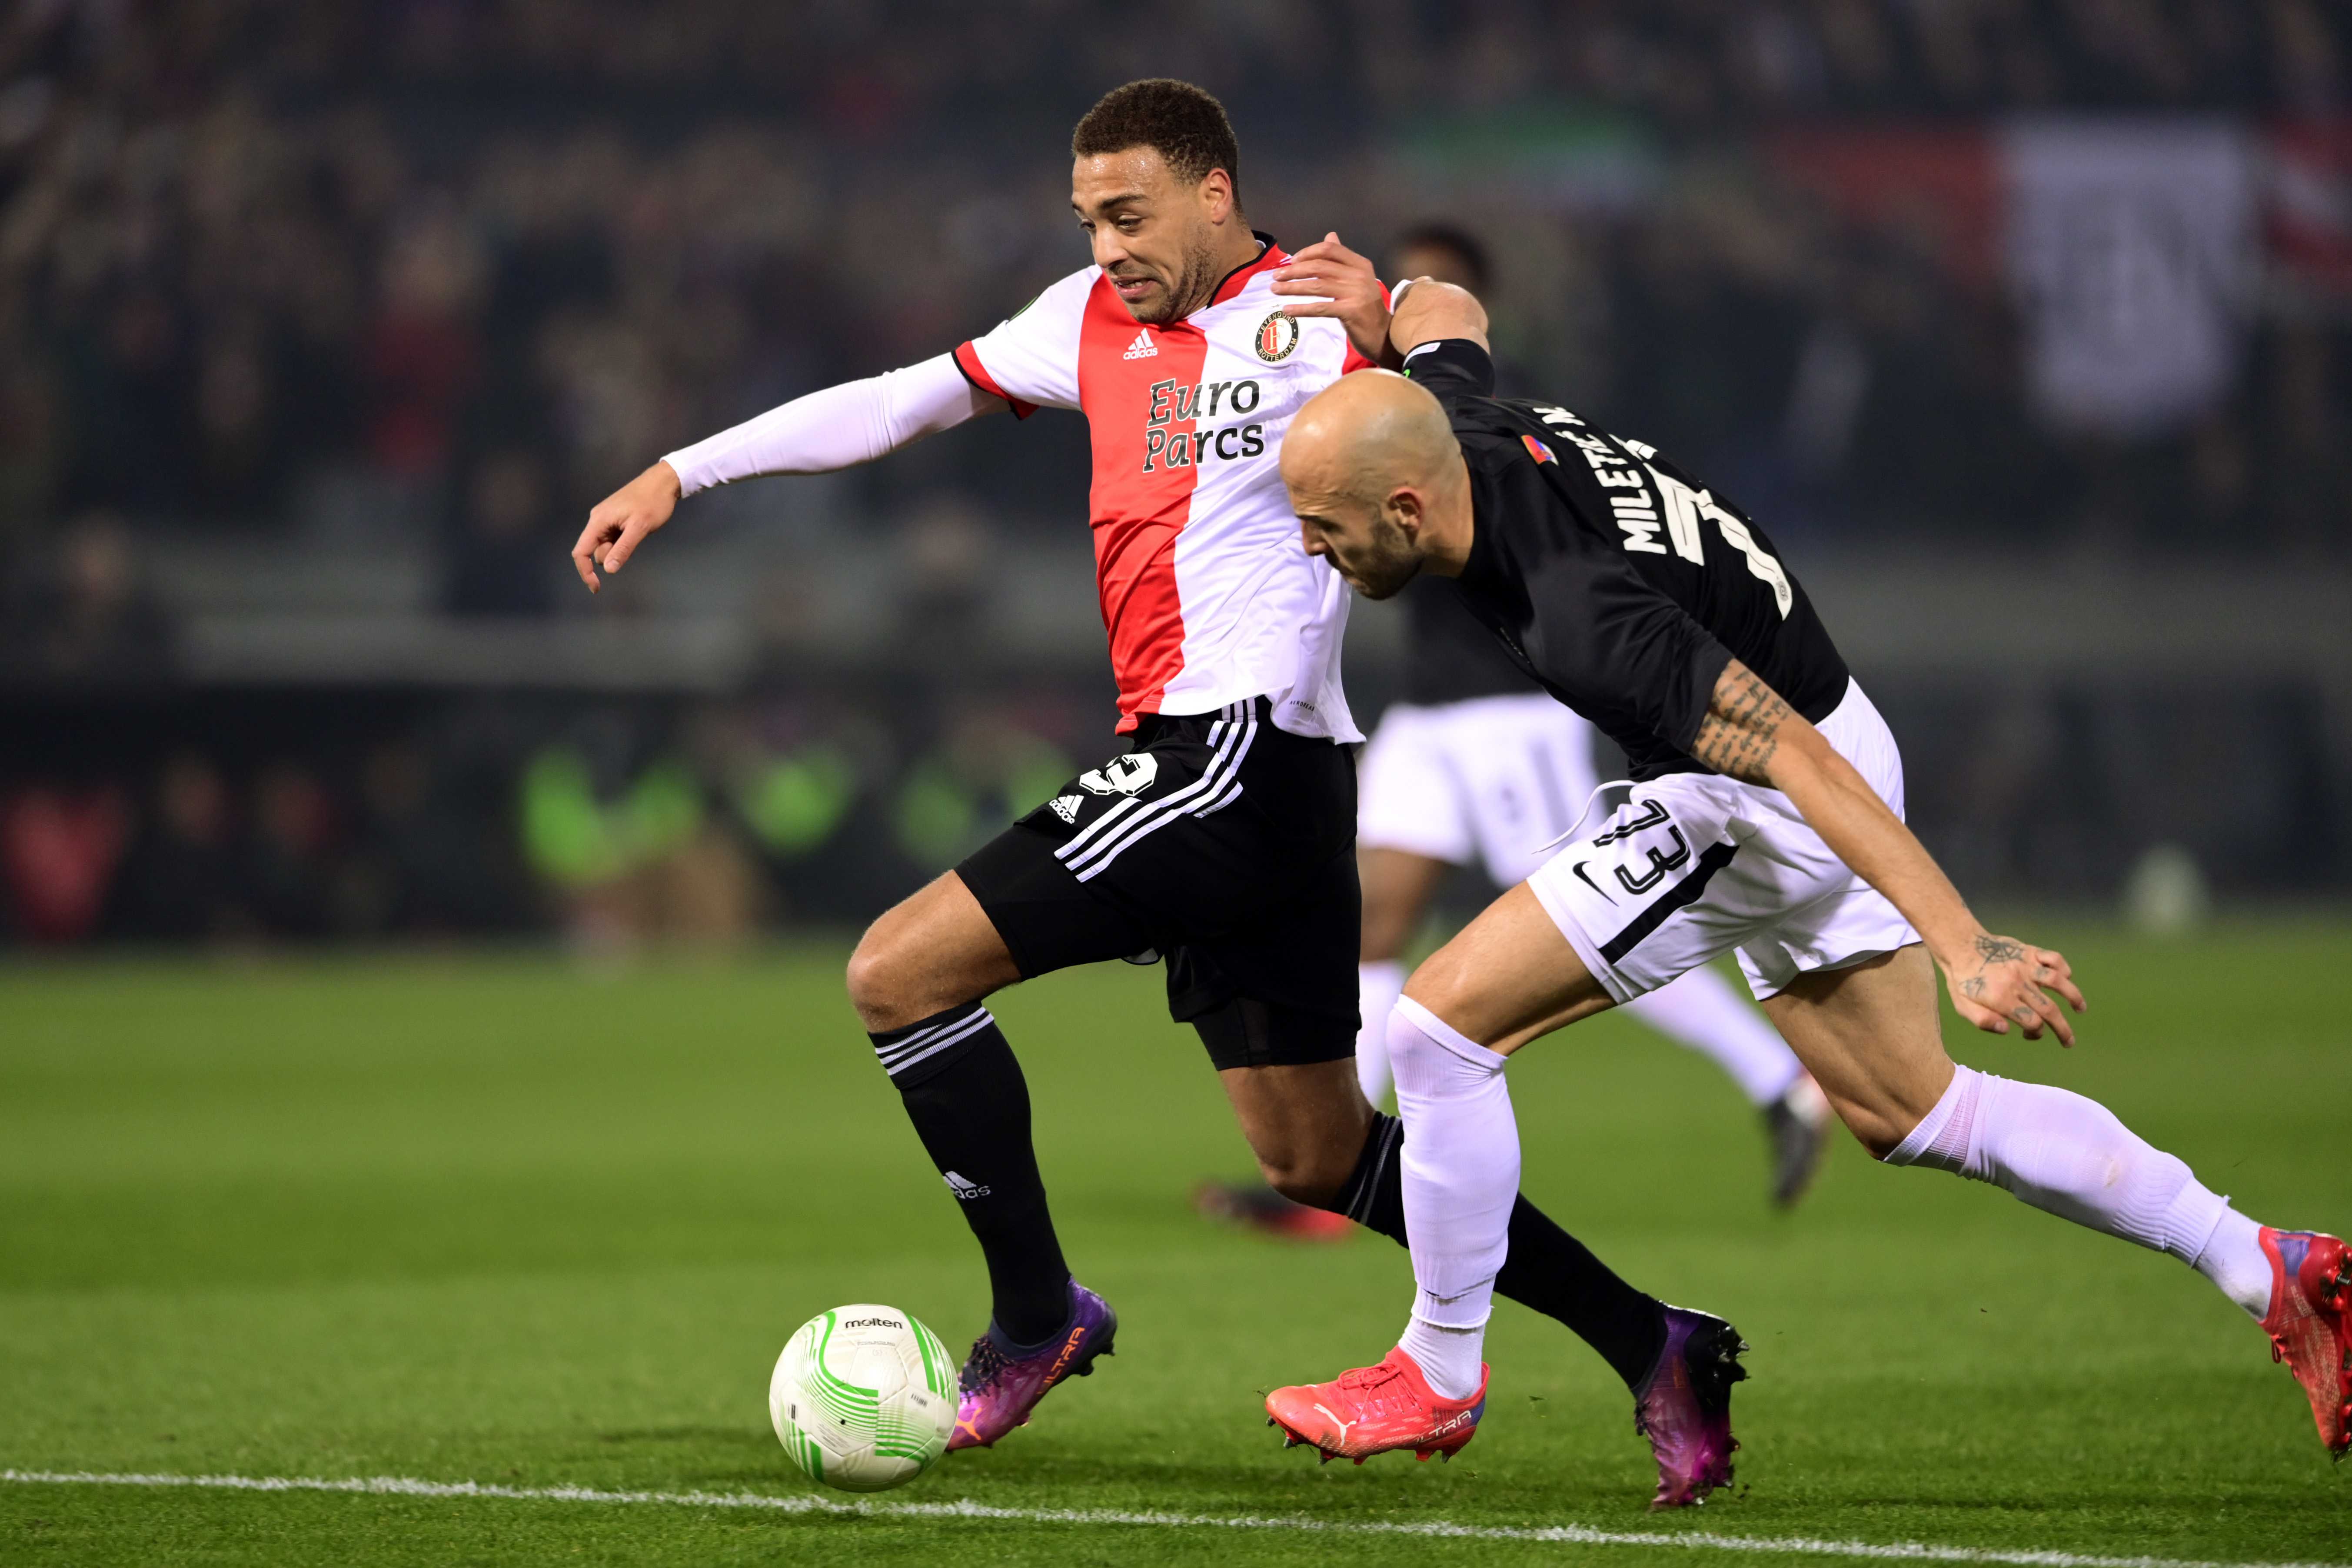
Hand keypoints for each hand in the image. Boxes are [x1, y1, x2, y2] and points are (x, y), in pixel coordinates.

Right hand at [572, 462, 680, 593]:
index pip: (581, 552)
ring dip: (620, 548)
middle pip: (595, 551)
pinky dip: (623, 542)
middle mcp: (597, 520)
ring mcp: (606, 520)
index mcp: (598, 521)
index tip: (597, 588)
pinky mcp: (615, 520)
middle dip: (612, 555)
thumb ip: (623, 549)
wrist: (663, 482)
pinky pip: (614, 539)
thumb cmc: (653, 502)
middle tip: (634, 538)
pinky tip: (637, 530)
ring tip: (638, 531)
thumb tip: (609, 570)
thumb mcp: (640, 528)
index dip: (585, 572)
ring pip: (606, 546)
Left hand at [1272, 232, 1391, 365]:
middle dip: (1294, 270)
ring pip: (1316, 286)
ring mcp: (1355, 293)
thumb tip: (1330, 236)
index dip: (1307, 253)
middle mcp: (1358, 275)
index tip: (1291, 261)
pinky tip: (1287, 310)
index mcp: (1360, 264)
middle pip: (1319, 266)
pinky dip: (1301, 308)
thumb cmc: (1366, 307)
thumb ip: (1342, 259)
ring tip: (1275, 290)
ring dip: (1292, 287)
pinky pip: (1319, 307)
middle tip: (1276, 276)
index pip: (1329, 250)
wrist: (1383, 334)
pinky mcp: (1350, 311)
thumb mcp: (1357, 278)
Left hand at [1942, 932, 2085, 1043]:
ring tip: (2080, 1009)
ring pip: (2058, 982)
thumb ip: (1983, 1021)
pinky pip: (2053, 958)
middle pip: (2049, 1009)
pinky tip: (2066, 978)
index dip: (2035, 1033)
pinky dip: (2063, 968)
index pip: (2032, 1022)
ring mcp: (2025, 965)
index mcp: (2001, 999)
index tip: (2031, 1033)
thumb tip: (2007, 1031)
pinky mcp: (2029, 951)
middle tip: (2069, 1042)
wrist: (1960, 946)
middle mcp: (2017, 983)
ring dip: (2073, 997)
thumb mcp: (1962, 1006)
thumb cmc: (1961, 980)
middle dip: (2063, 1029)